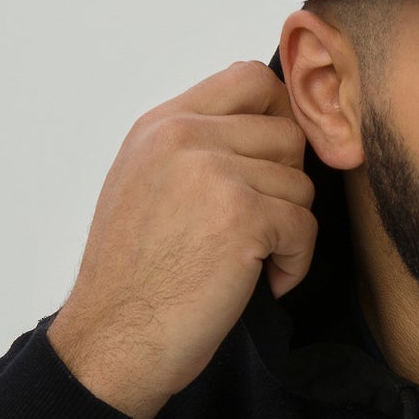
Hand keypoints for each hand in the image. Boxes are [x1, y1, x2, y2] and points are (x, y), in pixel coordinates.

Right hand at [46, 61, 316, 418]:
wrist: (113, 339)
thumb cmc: (133, 278)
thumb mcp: (143, 185)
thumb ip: (192, 148)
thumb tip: (263, 126)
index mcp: (160, 125)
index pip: (249, 79)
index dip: (278, 119)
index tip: (270, 167)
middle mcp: (183, 137)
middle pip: (288, 134)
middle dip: (285, 187)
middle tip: (257, 230)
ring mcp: (213, 173)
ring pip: (301, 184)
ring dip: (288, 231)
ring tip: (249, 263)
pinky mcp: (242, 216)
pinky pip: (305, 226)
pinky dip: (294, 262)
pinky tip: (261, 282)